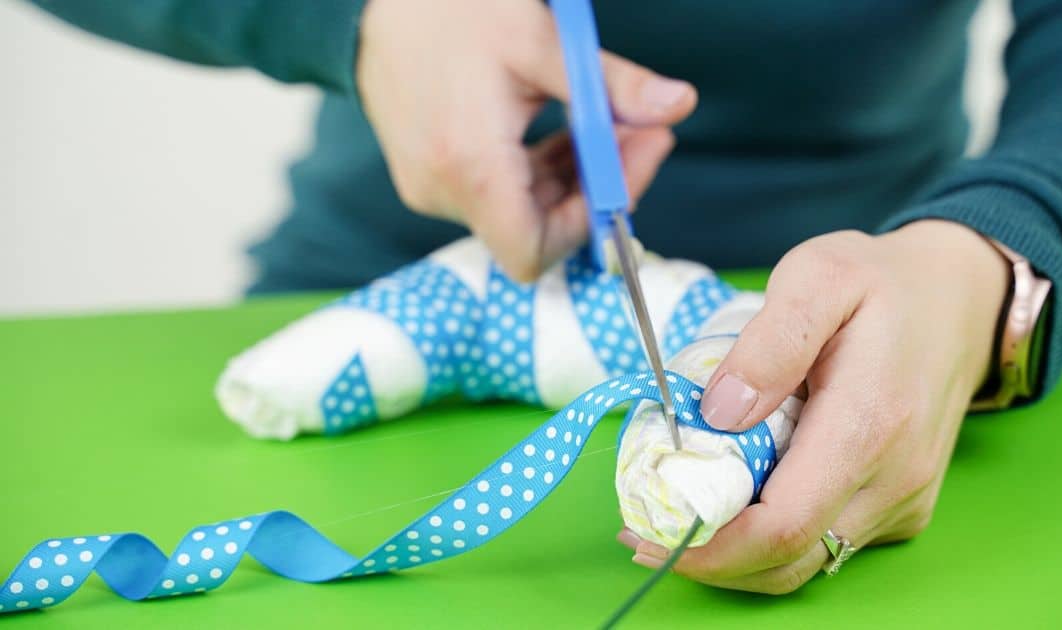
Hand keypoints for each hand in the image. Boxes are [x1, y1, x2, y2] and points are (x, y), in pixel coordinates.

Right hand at [356, 0, 696, 280]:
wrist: (368, 0)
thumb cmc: (449, 11)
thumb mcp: (543, 41)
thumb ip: (611, 86)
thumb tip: (678, 105)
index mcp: (469, 165)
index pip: (535, 248)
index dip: (592, 221)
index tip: (633, 161)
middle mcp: (441, 189)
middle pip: (536, 230)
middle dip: (597, 187)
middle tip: (640, 131)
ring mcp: (430, 186)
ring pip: (521, 213)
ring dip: (571, 177)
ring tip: (604, 120)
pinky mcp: (428, 175)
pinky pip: (497, 196)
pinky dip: (537, 171)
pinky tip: (559, 127)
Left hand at [618, 220, 1009, 592]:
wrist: (961, 298)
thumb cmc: (882, 282)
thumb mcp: (818, 275)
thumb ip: (770, 342)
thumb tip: (718, 414)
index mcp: (870, 424)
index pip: (782, 525)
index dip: (709, 546)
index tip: (648, 532)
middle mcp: (894, 478)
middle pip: (788, 560)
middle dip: (709, 559)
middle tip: (641, 532)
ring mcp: (903, 499)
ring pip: (807, 561)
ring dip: (735, 554)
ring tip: (675, 515)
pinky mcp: (902, 507)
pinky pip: (828, 542)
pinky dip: (772, 537)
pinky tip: (735, 498)